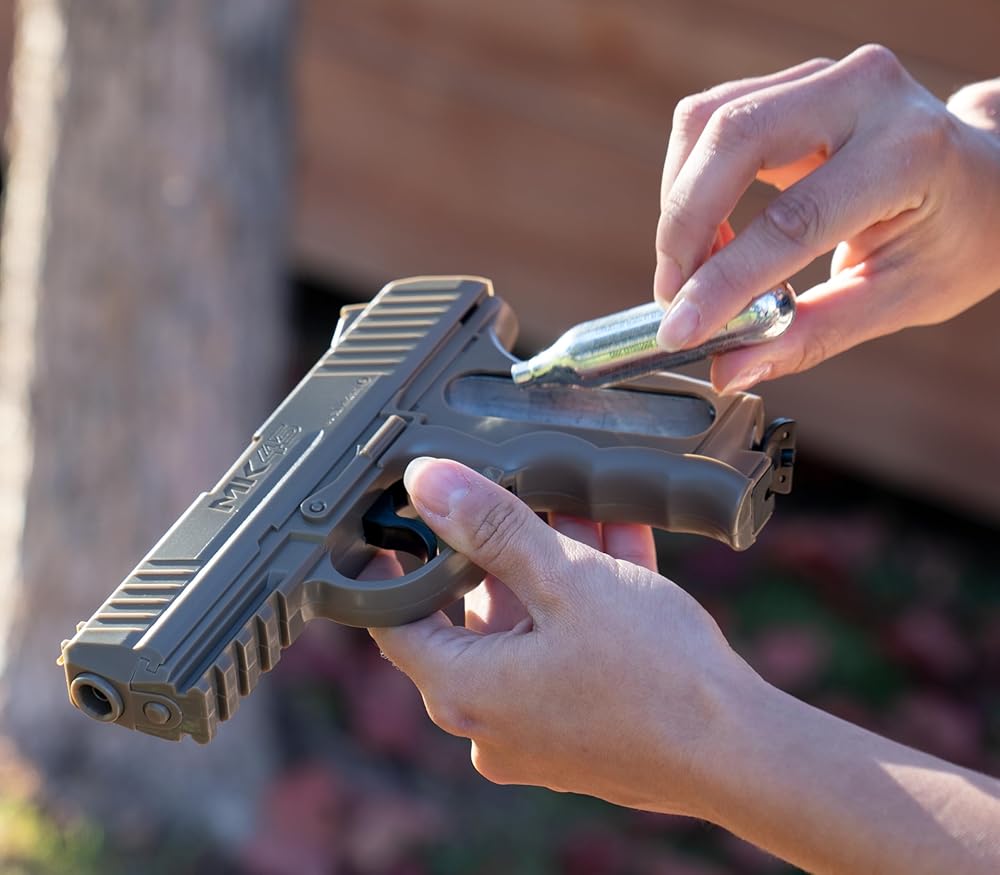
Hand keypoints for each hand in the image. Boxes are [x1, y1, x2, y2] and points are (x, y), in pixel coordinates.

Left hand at [367, 457, 759, 815]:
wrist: (742, 752)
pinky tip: (615, 540)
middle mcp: (490, 720)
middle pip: (474, 613)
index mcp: (466, 690)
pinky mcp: (579, 725)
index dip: (393, 564)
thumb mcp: (566, 580)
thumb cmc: (654, 675)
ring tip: (581, 505)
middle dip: (504, 547)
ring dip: (554, 564)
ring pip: (530, 623)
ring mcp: (536, 727)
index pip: (395, 620)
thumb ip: (493, 528)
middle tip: (515, 494)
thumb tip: (429, 485)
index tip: (398, 522)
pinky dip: (584, 600)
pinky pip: (566, 648)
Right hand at [653, 45, 999, 392]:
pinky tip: (709, 232)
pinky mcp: (793, 84)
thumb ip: (810, 336)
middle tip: (673, 297)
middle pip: (732, 139)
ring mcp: (825, 76)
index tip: (680, 330)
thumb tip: (730, 370)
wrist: (986, 182)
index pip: (792, 220)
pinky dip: (690, 181)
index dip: (724, 281)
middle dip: (684, 229)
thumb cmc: (954, 242)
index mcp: (909, 153)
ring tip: (694, 269)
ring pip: (707, 123)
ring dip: (680, 205)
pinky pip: (710, 120)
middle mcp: (866, 92)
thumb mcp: (896, 301)